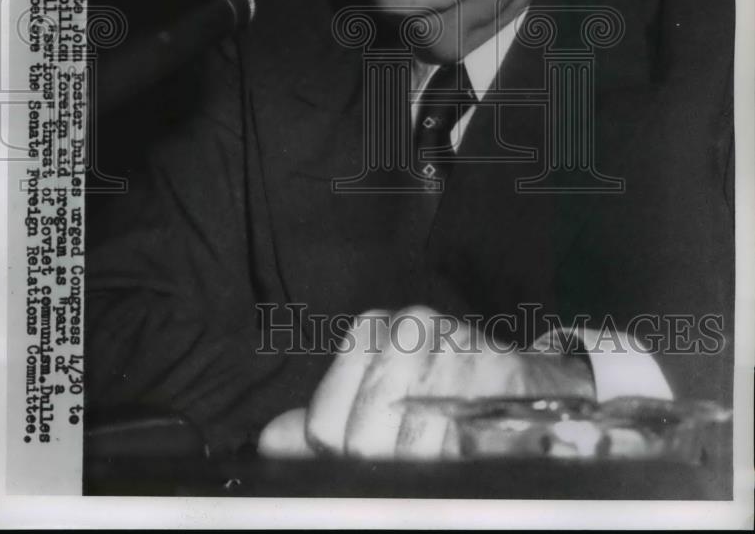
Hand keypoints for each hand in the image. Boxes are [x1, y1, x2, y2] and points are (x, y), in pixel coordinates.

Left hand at [258, 305, 594, 459]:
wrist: (528, 385)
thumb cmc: (440, 392)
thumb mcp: (375, 396)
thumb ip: (324, 420)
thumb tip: (271, 442)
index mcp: (372, 331)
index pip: (324, 422)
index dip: (337, 459)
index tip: (357, 464)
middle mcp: (412, 328)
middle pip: (364, 438)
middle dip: (380, 469)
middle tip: (400, 472)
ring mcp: (458, 346)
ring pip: (414, 448)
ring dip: (423, 469)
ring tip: (435, 465)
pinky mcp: (502, 372)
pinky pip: (465, 445)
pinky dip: (461, 462)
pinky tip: (463, 457)